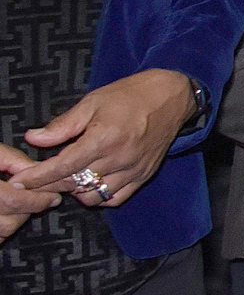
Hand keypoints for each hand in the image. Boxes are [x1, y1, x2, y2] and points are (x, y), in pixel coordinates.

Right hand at [0, 145, 60, 242]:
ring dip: (15, 222)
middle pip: (9, 221)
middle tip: (42, 200)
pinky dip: (1, 231)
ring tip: (22, 207)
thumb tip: (39, 172)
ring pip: (1, 233)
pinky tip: (5, 216)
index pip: (13, 199)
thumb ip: (13, 161)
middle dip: (29, 211)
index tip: (54, 197)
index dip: (37, 200)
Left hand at [11, 70, 196, 206]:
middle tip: (37, 180)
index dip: (37, 177)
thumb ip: (63, 125)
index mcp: (104, 137)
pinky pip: (114, 198)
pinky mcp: (144, 175)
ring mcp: (133, 169)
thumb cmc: (131, 95)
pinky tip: (91, 184)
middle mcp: (119, 157)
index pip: (62, 166)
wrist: (172, 96)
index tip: (20, 181)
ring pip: (92, 196)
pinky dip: (98, 196)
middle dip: (49, 184)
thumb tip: (33, 138)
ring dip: (75, 191)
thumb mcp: (93, 102)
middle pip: (73, 184)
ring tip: (68, 178)